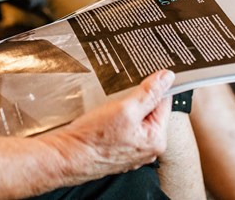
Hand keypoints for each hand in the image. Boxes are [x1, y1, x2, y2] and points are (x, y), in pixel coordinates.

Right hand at [40, 70, 174, 184]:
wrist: (68, 157)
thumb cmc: (94, 139)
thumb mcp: (124, 108)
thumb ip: (149, 93)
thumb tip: (166, 78)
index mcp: (156, 139)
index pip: (164, 102)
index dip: (151, 87)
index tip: (140, 81)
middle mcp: (148, 148)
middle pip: (149, 111)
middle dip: (136, 100)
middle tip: (119, 100)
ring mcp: (133, 151)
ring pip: (134, 118)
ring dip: (124, 110)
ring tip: (109, 112)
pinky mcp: (119, 150)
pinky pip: (123, 128)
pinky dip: (115, 121)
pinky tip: (103, 121)